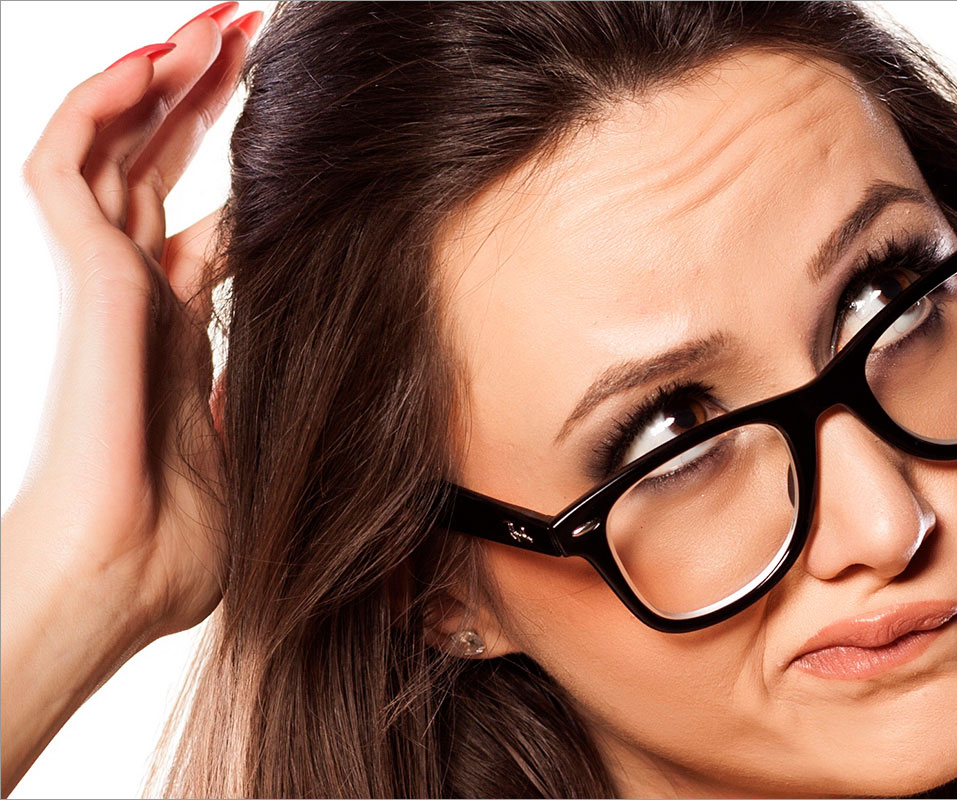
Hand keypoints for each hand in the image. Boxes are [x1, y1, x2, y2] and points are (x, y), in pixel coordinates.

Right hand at [7, 2, 260, 644]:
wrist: (123, 580)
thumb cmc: (181, 544)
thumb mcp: (258, 448)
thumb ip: (275, 391)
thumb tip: (339, 359)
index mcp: (174, 334)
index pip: (199, 224)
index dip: (233, 169)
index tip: (282, 124)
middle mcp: (136, 298)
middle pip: (158, 169)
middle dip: (198, 101)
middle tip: (242, 39)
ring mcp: (104, 284)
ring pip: (113, 149)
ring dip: (156, 81)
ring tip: (208, 30)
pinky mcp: (83, 279)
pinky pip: (66, 166)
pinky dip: (99, 106)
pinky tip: (154, 62)